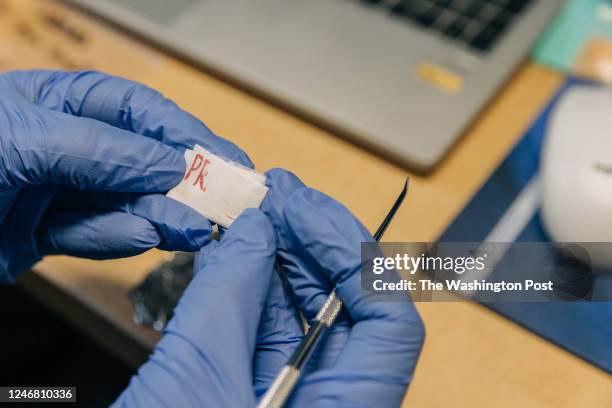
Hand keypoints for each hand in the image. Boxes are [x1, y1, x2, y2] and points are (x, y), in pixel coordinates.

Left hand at [0, 70, 250, 281]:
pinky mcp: (43, 235)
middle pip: (140, 160)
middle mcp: (62, 145)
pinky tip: (143, 237)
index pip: (138, 112)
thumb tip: (170, 163)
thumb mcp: (20, 139)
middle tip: (220, 205)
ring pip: (123, 202)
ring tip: (193, 229)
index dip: (185, 132)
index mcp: (57, 103)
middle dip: (182, 182)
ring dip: (160, 215)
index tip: (225, 158)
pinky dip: (118, 238)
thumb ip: (99, 150)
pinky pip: (92, 235)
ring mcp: (54, 191)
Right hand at [114, 172, 423, 406]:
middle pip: (350, 308)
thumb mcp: (195, 383)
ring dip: (285, 257)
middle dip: (316, 243)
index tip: (309, 210)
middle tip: (280, 195)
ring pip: (309, 314)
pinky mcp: (262, 392)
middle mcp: (332, 404)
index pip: (390, 322)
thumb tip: (256, 233)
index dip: (356, 256)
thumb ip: (228, 298)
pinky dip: (257, 287)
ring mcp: (298, 397)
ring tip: (258, 213)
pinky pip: (273, 332)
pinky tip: (240, 253)